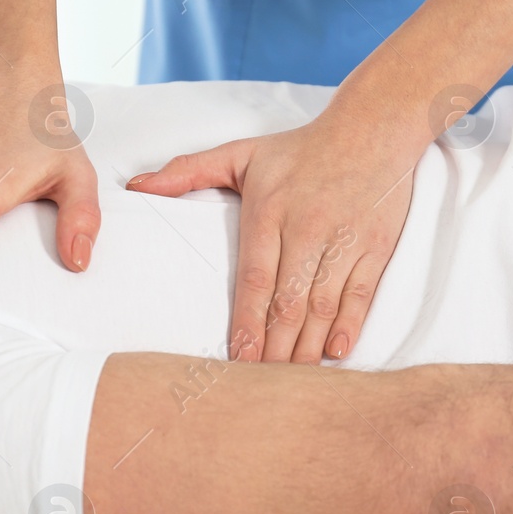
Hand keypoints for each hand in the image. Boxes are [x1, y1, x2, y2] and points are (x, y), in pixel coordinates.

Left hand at [127, 113, 416, 363]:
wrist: (374, 127)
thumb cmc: (302, 148)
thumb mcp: (242, 154)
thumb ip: (187, 171)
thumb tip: (137, 184)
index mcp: (270, 211)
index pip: (256, 278)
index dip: (247, 322)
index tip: (238, 358)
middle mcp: (307, 228)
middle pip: (289, 301)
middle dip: (275, 348)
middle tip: (261, 386)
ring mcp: (344, 240)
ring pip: (323, 304)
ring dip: (308, 346)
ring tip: (294, 380)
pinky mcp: (375, 246)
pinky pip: (361, 293)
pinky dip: (349, 325)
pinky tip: (336, 352)